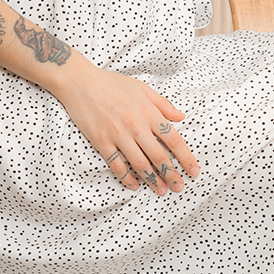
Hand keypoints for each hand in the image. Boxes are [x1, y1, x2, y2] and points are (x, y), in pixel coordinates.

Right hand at [53, 65, 199, 194]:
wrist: (80, 82)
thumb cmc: (111, 83)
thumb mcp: (141, 88)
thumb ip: (162, 104)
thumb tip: (180, 117)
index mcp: (148, 112)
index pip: (173, 139)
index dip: (185, 157)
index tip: (193, 170)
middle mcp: (136, 125)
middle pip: (159, 156)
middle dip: (171, 175)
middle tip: (179, 187)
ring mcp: (118, 135)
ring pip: (140, 164)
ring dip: (152, 180)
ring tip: (161, 190)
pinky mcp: (101, 141)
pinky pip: (116, 165)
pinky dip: (126, 177)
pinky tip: (134, 184)